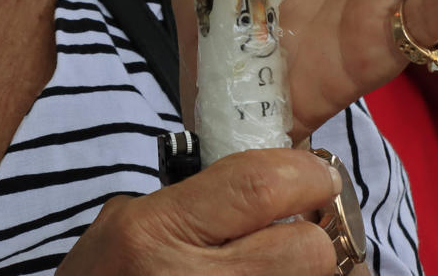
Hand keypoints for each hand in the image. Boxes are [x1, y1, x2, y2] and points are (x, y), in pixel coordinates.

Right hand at [56, 148, 341, 274]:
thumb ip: (192, 199)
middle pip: (308, 250)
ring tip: (280, 261)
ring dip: (308, 271)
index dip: (304, 173)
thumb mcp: (122, 224)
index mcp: (156, 232)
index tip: (314, 172)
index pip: (260, 186)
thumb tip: (263, 184)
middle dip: (314, 235)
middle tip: (299, 228)